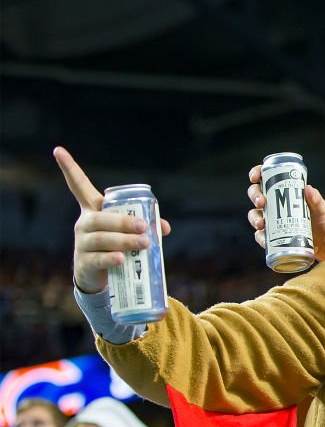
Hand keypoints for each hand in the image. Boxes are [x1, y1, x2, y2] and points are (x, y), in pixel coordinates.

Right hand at [54, 146, 170, 293]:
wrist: (100, 276)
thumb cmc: (116, 247)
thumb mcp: (127, 233)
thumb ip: (146, 226)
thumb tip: (164, 226)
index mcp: (93, 210)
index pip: (78, 187)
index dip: (69, 169)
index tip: (58, 150)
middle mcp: (84, 223)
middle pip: (99, 218)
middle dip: (123, 221)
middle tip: (144, 227)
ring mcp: (82, 243)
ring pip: (100, 238)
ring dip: (123, 240)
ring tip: (143, 243)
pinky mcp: (85, 262)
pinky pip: (98, 259)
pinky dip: (111, 258)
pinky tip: (121, 258)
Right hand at [247, 164, 324, 261]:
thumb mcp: (322, 209)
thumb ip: (317, 200)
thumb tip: (309, 188)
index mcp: (285, 192)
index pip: (266, 178)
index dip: (256, 174)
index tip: (255, 178)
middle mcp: (276, 205)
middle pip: (257, 196)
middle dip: (255, 196)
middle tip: (261, 202)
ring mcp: (273, 221)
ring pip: (256, 216)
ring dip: (254, 218)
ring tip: (261, 224)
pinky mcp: (274, 237)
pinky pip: (262, 236)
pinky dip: (260, 238)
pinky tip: (263, 239)